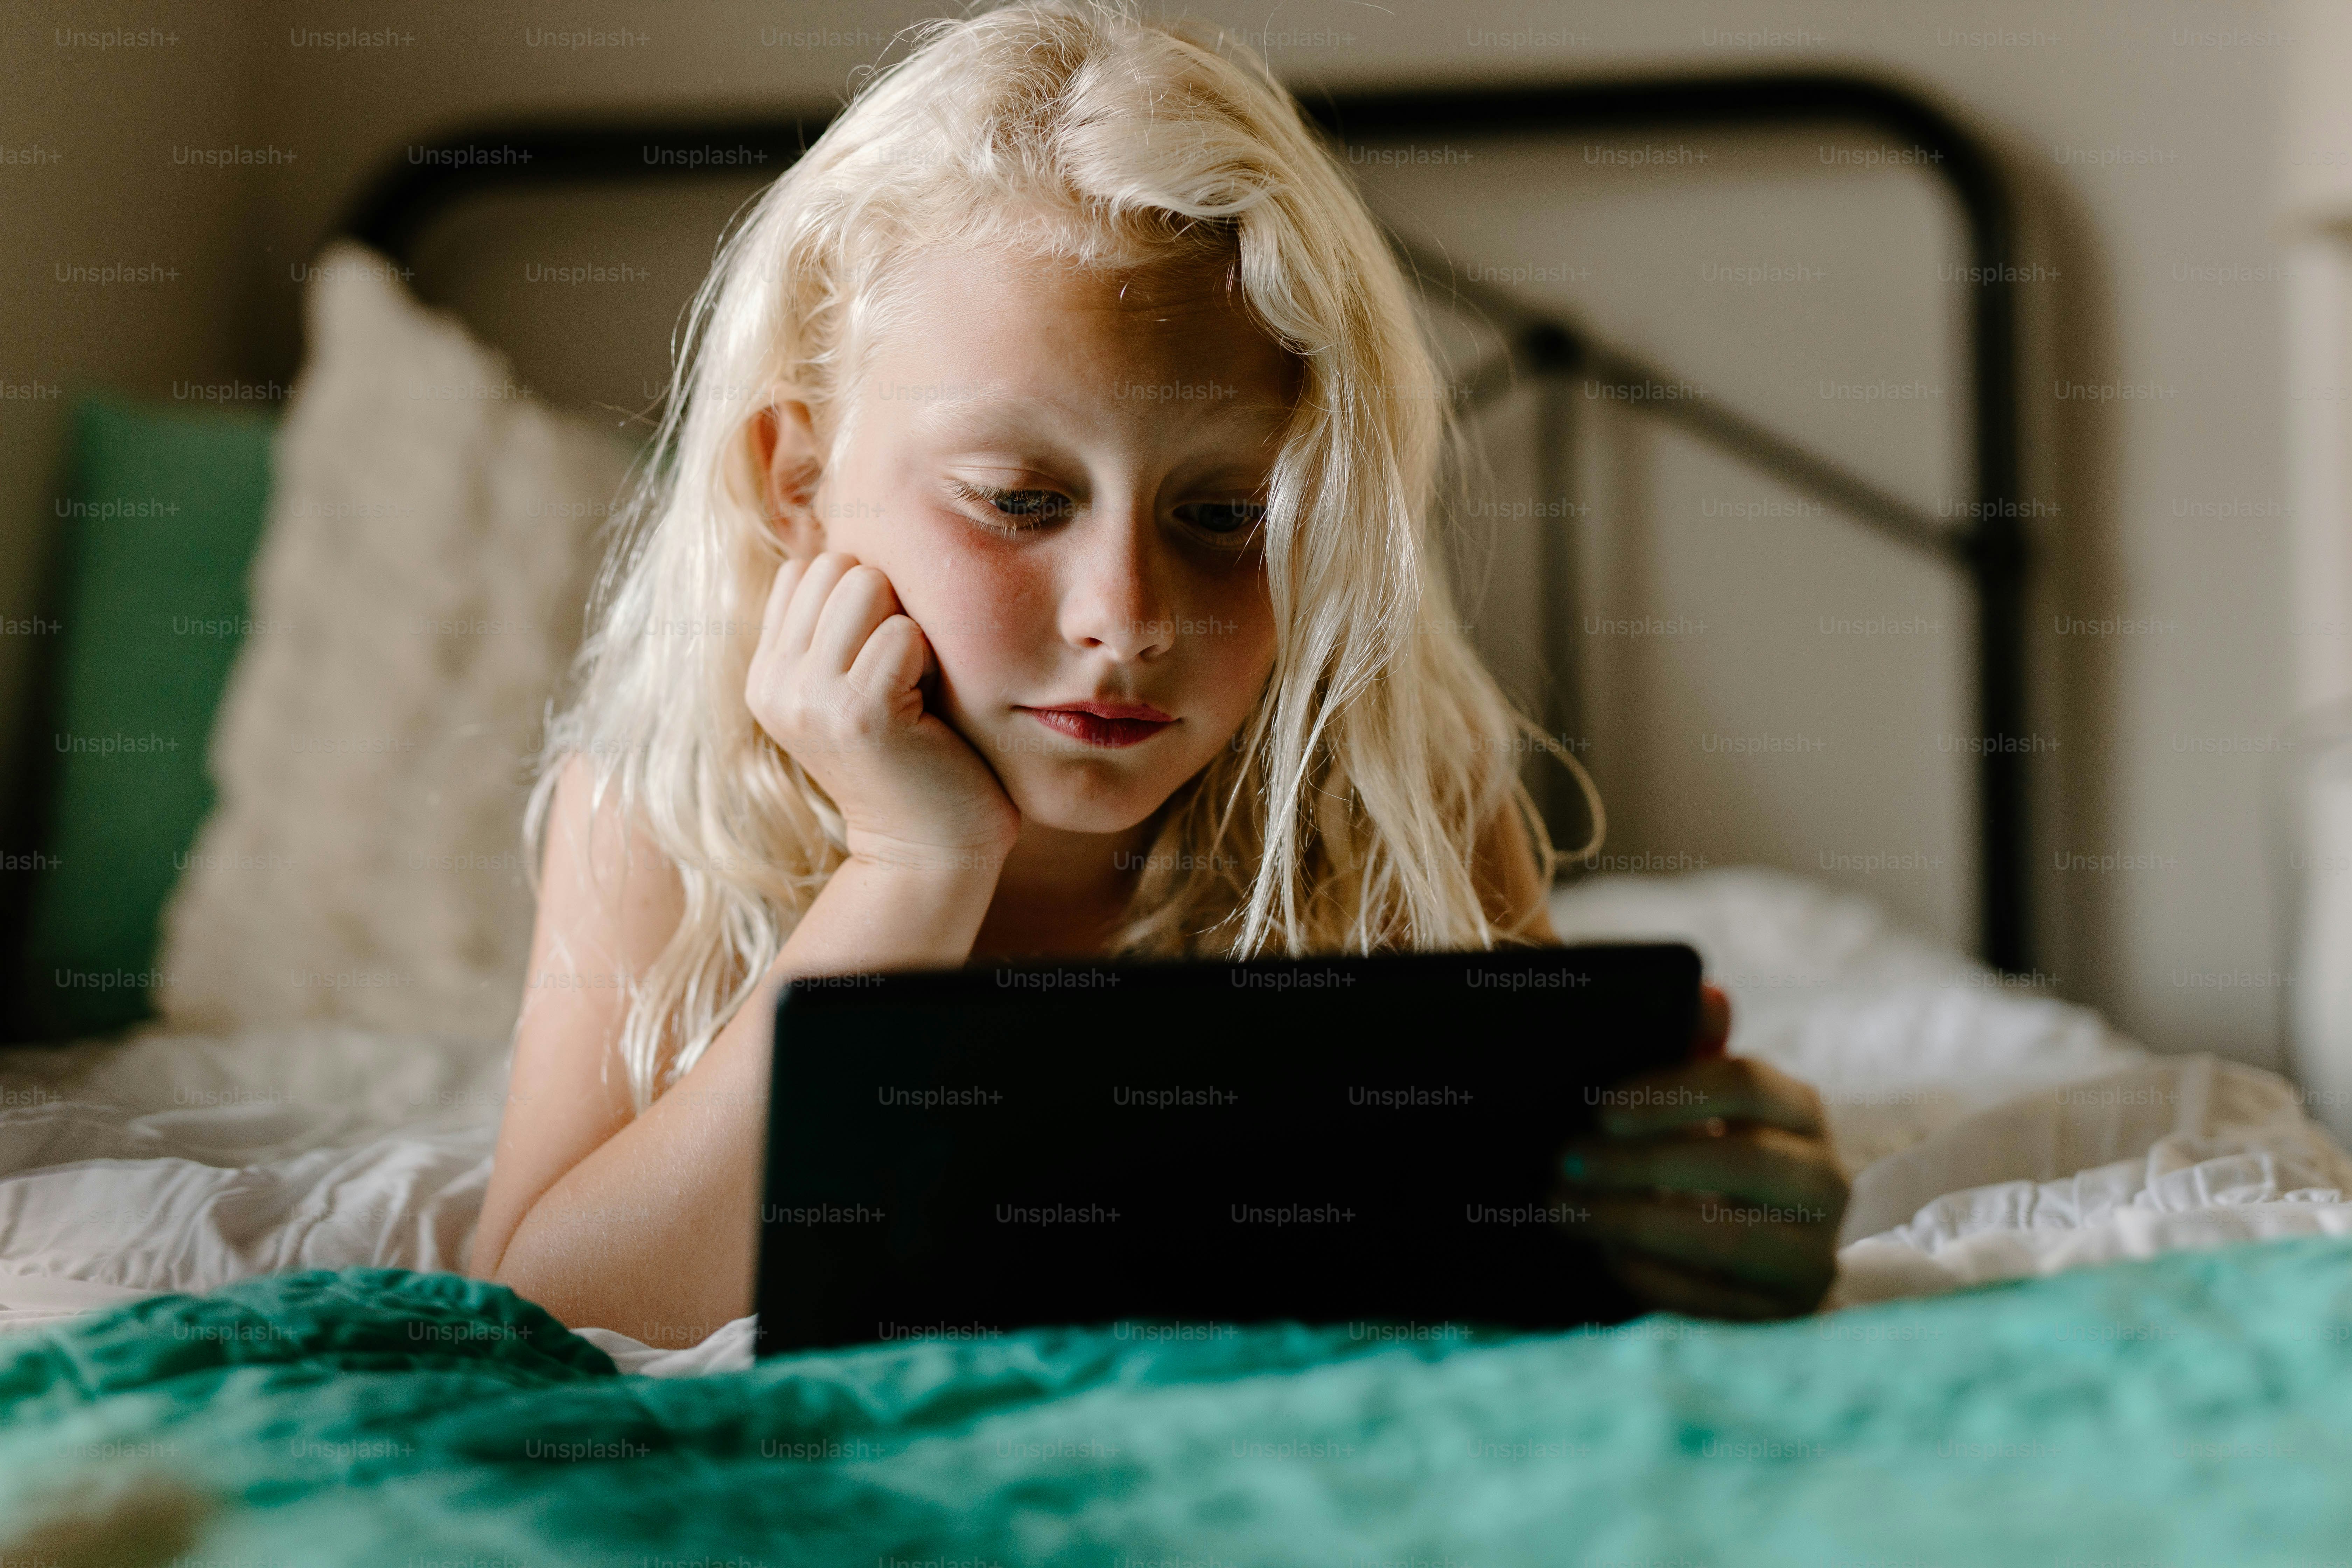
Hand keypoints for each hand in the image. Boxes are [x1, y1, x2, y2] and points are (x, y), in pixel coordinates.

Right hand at [744, 551, 1019, 868]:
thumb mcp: (856, 683)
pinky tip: (927, 709)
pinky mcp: (856, 713)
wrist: (930, 852)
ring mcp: (808, 697)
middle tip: (903, 675)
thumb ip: (836, 624)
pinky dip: (931, 662)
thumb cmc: (915, 758)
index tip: (882, 661)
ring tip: (913, 687)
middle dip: (887, 604)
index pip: (808, 567)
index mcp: (768, 670)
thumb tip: (845, 537)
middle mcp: (774, 682)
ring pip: (866, 585)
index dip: (864, 598)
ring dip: (909, 628)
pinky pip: (904, 631)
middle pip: (836, 564)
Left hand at [1552, 984, 1848, 1319]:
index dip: (1670, 1093)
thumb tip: (1706, 996)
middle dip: (1643, 1164)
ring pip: (1730, 1239)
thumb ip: (1693, 1045)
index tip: (1600, 1110)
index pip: (1746, 1084)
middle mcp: (1825, 1181)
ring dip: (1636, 1223)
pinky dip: (1651, 1277)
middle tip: (1569, 1162)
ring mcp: (1812, 1253)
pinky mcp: (1785, 1315)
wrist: (1748, 1244)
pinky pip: (1715, 1301)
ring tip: (1568, 1212)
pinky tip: (1604, 1256)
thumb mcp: (1693, 1096)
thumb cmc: (1700, 1148)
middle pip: (1742, 1162)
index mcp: (1800, 1111)